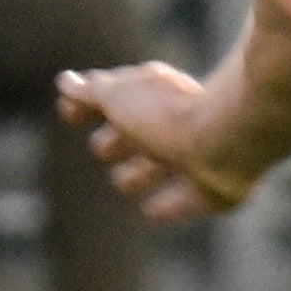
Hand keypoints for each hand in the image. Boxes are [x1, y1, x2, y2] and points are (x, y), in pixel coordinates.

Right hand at [56, 61, 255, 224]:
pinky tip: (155, 205)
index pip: (107, 106)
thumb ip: (89, 91)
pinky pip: (165, 208)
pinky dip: (161, 206)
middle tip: (123, 141)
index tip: (69, 113)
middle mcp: (165, 131)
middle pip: (119, 144)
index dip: (88, 109)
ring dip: (136, 175)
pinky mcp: (201, 196)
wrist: (226, 137)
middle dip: (113, 143)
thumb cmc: (170, 111)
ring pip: (137, 176)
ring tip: (156, 163)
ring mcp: (183, 163)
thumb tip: (64, 82)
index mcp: (149, 101)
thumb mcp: (119, 95)